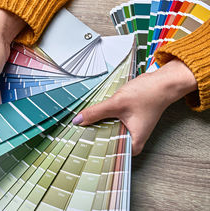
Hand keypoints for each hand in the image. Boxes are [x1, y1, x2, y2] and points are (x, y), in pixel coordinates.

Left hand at [72, 59, 197, 155]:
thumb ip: (96, 112)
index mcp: (133, 142)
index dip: (94, 152)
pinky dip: (103, 120)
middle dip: (93, 139)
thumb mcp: (117, 103)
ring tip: (80, 127)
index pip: (110, 154)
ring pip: (108, 133)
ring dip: (97, 128)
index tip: (78, 148)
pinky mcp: (127, 121)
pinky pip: (111, 124)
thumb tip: (78, 120)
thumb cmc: (148, 94)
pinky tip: (91, 117)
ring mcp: (130, 130)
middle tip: (75, 137)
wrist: (162, 82)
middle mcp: (132, 139)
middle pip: (107, 144)